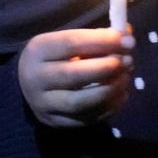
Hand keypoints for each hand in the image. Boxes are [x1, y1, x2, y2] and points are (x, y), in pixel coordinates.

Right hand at [19, 27, 134, 127]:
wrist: (29, 85)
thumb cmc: (56, 56)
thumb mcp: (67, 40)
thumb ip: (95, 38)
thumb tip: (126, 35)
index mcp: (38, 50)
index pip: (71, 43)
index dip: (102, 41)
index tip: (128, 40)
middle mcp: (35, 78)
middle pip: (73, 75)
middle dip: (106, 68)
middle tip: (128, 61)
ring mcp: (43, 104)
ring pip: (78, 102)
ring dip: (108, 91)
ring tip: (125, 79)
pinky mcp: (54, 122)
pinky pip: (85, 120)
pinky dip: (108, 108)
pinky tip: (121, 95)